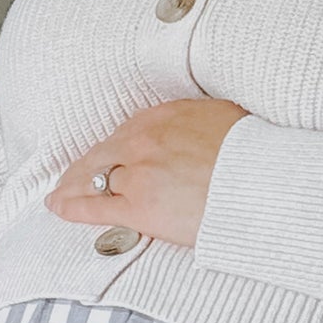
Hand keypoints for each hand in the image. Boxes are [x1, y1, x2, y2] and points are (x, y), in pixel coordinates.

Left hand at [44, 97, 248, 246]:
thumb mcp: (226, 121)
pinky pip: (93, 207)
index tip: (108, 152)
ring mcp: (137, 174)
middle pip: (102, 153)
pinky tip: (57, 207)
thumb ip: (197, 126)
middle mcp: (144, 141)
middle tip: (70, 175)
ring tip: (60, 193)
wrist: (265, 181)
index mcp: (166, 115)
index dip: (113, 146)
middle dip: (84, 166)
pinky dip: (70, 207)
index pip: (127, 130)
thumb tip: (195, 134)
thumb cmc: (256, 154)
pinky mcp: (137, 206)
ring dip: (72, 186)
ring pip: (91, 178)